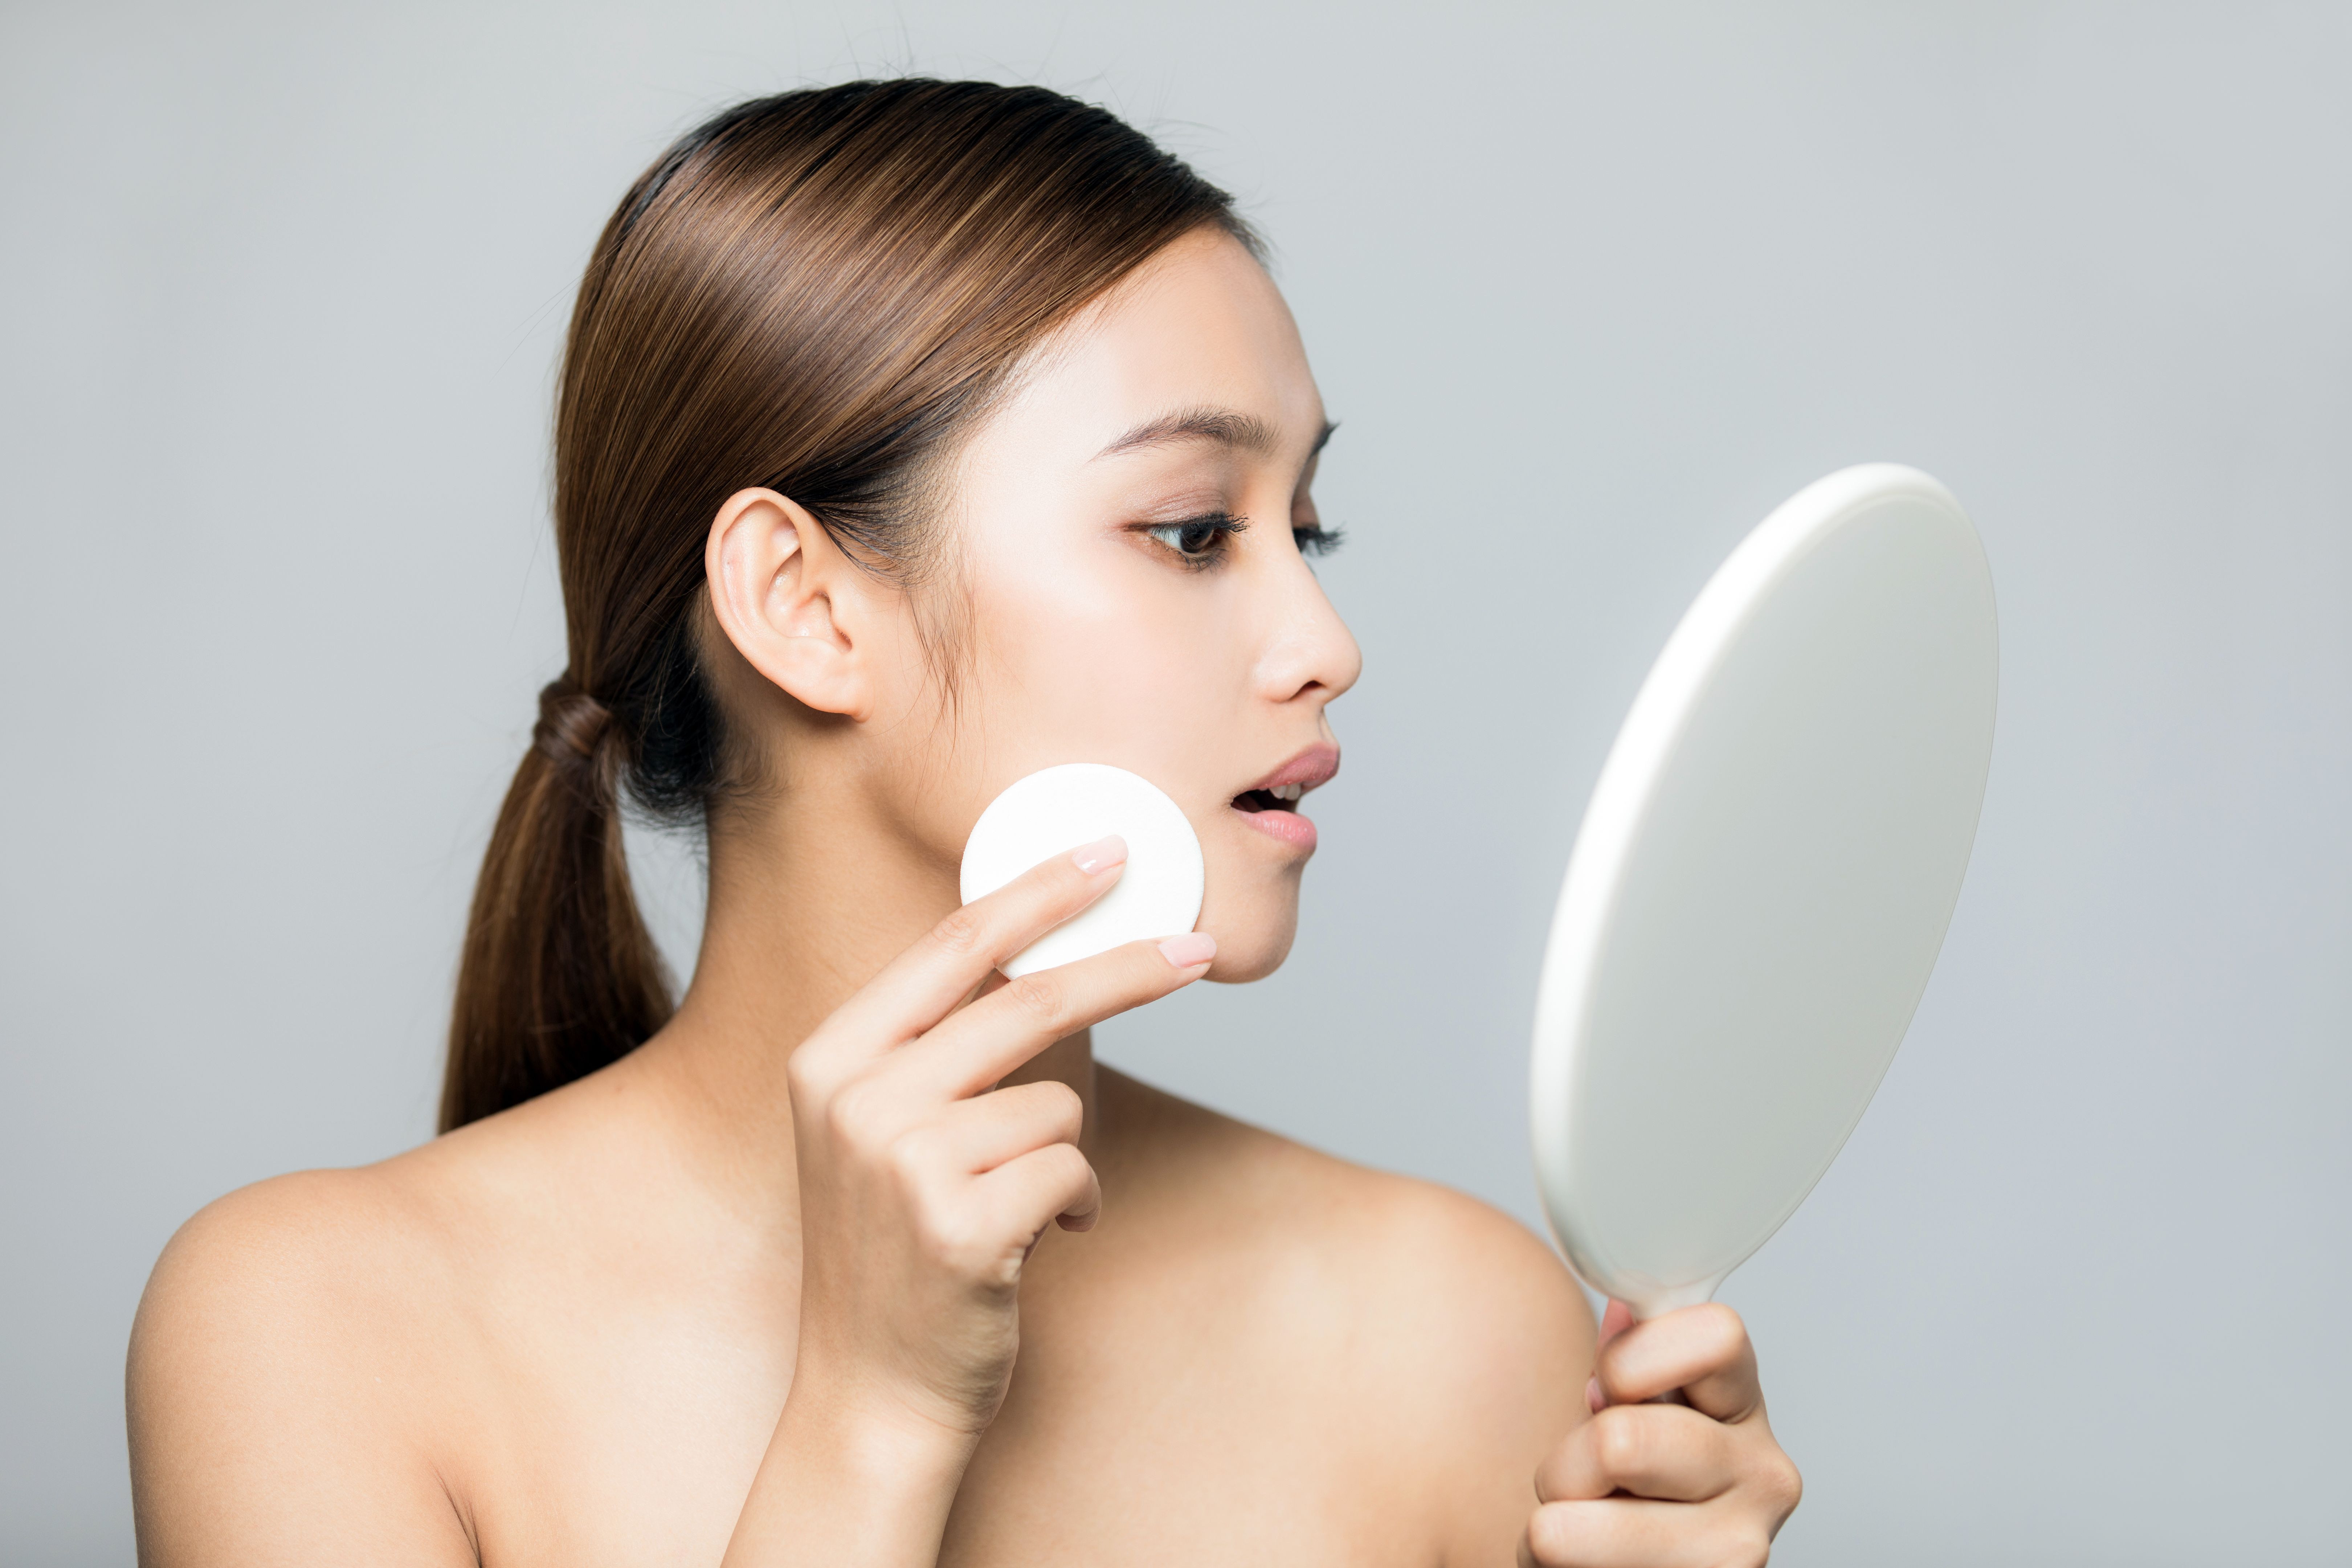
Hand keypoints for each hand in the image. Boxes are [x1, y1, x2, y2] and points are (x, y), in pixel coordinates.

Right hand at [781, 834, 1213, 1443]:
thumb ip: (939, 1051)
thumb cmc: (895, 1255)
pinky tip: (1032, 1245)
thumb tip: (1050, 955)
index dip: (1038, 890)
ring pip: (1056, 1104)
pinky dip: (1076, 1205)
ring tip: (1019, 1207)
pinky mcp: (962, 1225)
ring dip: (1065, 1154)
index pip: (952, 946)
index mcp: (830, 1060)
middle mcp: (857, 1100)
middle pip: (1026, 1001)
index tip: (1110, 856)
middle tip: (1196, 947)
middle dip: (1126, 968)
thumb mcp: (881, 1133)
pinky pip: (1071, 1170)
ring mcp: (904, 1163)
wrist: (870, 1395)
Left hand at [1521, 1302, 1801, 1567]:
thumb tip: (1625, 1312)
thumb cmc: (1631, 1485)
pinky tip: (1592, 1565)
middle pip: (1618, 1441)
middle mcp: (1764, 1476)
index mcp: (1745, 1406)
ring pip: (1569, 1526)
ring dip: (1548, 1531)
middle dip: (1564, 1466)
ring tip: (1582, 1534)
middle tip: (1582, 1485)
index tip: (1611, 1387)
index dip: (1631, 1358)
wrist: (1633, 1566)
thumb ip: (1629, 1364)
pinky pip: (1562, 1567)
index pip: (1714, 1336)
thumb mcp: (1633, 1411)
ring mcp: (1738, 1551)